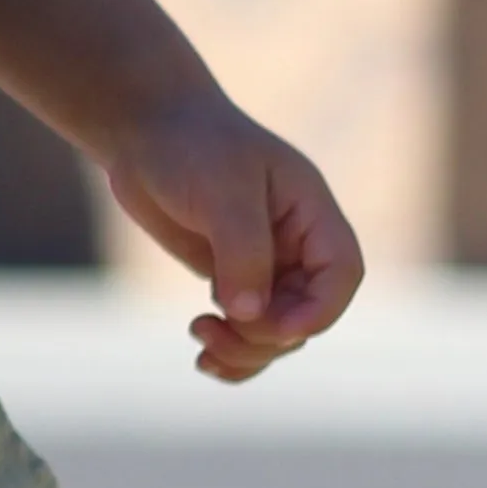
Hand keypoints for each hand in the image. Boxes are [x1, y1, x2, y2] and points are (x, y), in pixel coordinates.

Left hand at [102, 92, 362, 384]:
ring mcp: (265, 264)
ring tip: (201, 338)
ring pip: (277, 330)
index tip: (278, 329)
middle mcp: (296, 242)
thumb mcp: (221, 190)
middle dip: (266, 334)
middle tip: (213, 329)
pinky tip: (204, 358)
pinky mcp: (232, 277)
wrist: (144, 129)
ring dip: (246, 349)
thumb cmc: (189, 144)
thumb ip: (241, 251)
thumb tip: (248, 312)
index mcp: (310, 211)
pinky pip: (246, 330)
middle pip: (306, 312)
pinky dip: (232, 352)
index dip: (320, 309)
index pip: (342, 271)